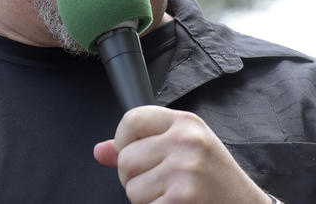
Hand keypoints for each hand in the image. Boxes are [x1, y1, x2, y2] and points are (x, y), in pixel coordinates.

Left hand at [94, 106, 270, 203]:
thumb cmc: (215, 181)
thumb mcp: (185, 150)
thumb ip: (141, 145)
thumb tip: (100, 151)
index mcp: (186, 123)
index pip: (131, 119)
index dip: (123, 141)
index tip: (135, 153)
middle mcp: (186, 142)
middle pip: (126, 158)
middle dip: (135, 178)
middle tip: (163, 184)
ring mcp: (185, 171)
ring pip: (132, 188)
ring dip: (146, 200)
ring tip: (173, 196)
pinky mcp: (182, 199)